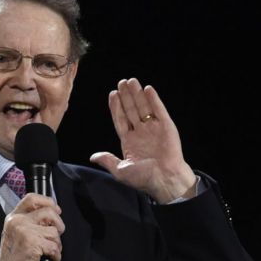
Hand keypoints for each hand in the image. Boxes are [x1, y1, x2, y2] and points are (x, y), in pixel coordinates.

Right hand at [0, 193, 64, 260]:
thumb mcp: (16, 234)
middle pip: (49, 212)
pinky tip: (49, 260)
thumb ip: (29, 222)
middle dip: (58, 225)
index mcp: (13, 218)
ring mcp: (25, 232)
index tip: (56, 210)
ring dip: (56, 245)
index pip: (32, 198)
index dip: (48, 201)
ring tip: (49, 253)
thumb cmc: (13, 259)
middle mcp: (18, 222)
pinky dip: (56, 256)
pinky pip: (55, 246)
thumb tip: (52, 214)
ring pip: (54, 232)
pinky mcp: (33, 244)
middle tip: (56, 235)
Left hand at [90, 78, 196, 203]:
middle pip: (131, 110)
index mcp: (129, 141)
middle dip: (126, 96)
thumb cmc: (144, 178)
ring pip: (144, 107)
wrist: (165, 180)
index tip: (112, 94)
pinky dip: (154, 100)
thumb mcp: (121, 170)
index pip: (120, 120)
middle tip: (121, 82)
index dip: (116, 107)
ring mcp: (154, 129)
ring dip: (138, 94)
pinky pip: (159, 110)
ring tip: (132, 81)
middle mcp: (141, 133)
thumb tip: (93, 157)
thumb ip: (108, 160)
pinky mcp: (166, 127)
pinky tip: (148, 89)